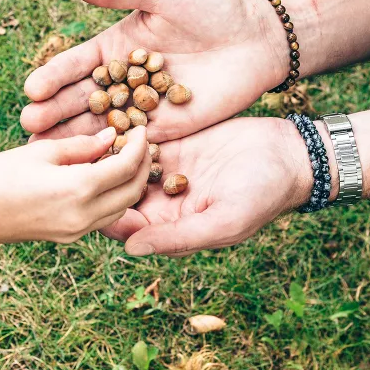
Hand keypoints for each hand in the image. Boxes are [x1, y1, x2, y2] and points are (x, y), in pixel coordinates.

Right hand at [0, 126, 150, 258]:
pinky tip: (106, 177)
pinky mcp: (70, 237)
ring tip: (126, 157)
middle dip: (142, 165)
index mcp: (77, 189)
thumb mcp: (40, 152)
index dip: (138, 145)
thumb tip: (111, 137)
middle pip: (132, 191)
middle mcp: (84, 216)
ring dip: (131, 183)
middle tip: (140, 143)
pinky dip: (115, 196)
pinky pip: (106, 217)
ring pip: (123, 207)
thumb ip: (80, 146)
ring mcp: (78, 231)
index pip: (125, 167)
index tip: (141, 128)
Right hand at [21, 0, 287, 142]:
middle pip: (81, 99)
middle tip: (29, 126)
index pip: (77, 65)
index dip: (54, 77)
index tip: (30, 89)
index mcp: (115, 47)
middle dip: (55, 112)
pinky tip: (88, 167)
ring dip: (74, 139)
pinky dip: (110, 155)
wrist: (256, 38)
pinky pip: (132, 143)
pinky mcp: (164, 129)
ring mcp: (142, 107)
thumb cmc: (209, 7)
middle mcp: (122, 80)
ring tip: (46, 151)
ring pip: (101, 126)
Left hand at [103, 117, 323, 256]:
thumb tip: (130, 250)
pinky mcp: (173, 143)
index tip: (87, 195)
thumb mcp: (224, 220)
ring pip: (123, 166)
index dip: (103, 212)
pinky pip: (139, 141)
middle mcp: (162, 200)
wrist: (290, 153)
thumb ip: (178, 237)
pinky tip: (110, 119)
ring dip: (106, 156)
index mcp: (170, 225)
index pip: (125, 226)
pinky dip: (125, 134)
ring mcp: (165, 169)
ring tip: (88, 140)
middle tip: (80, 163)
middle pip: (117, 195)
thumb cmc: (262, 194)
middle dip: (98, 182)